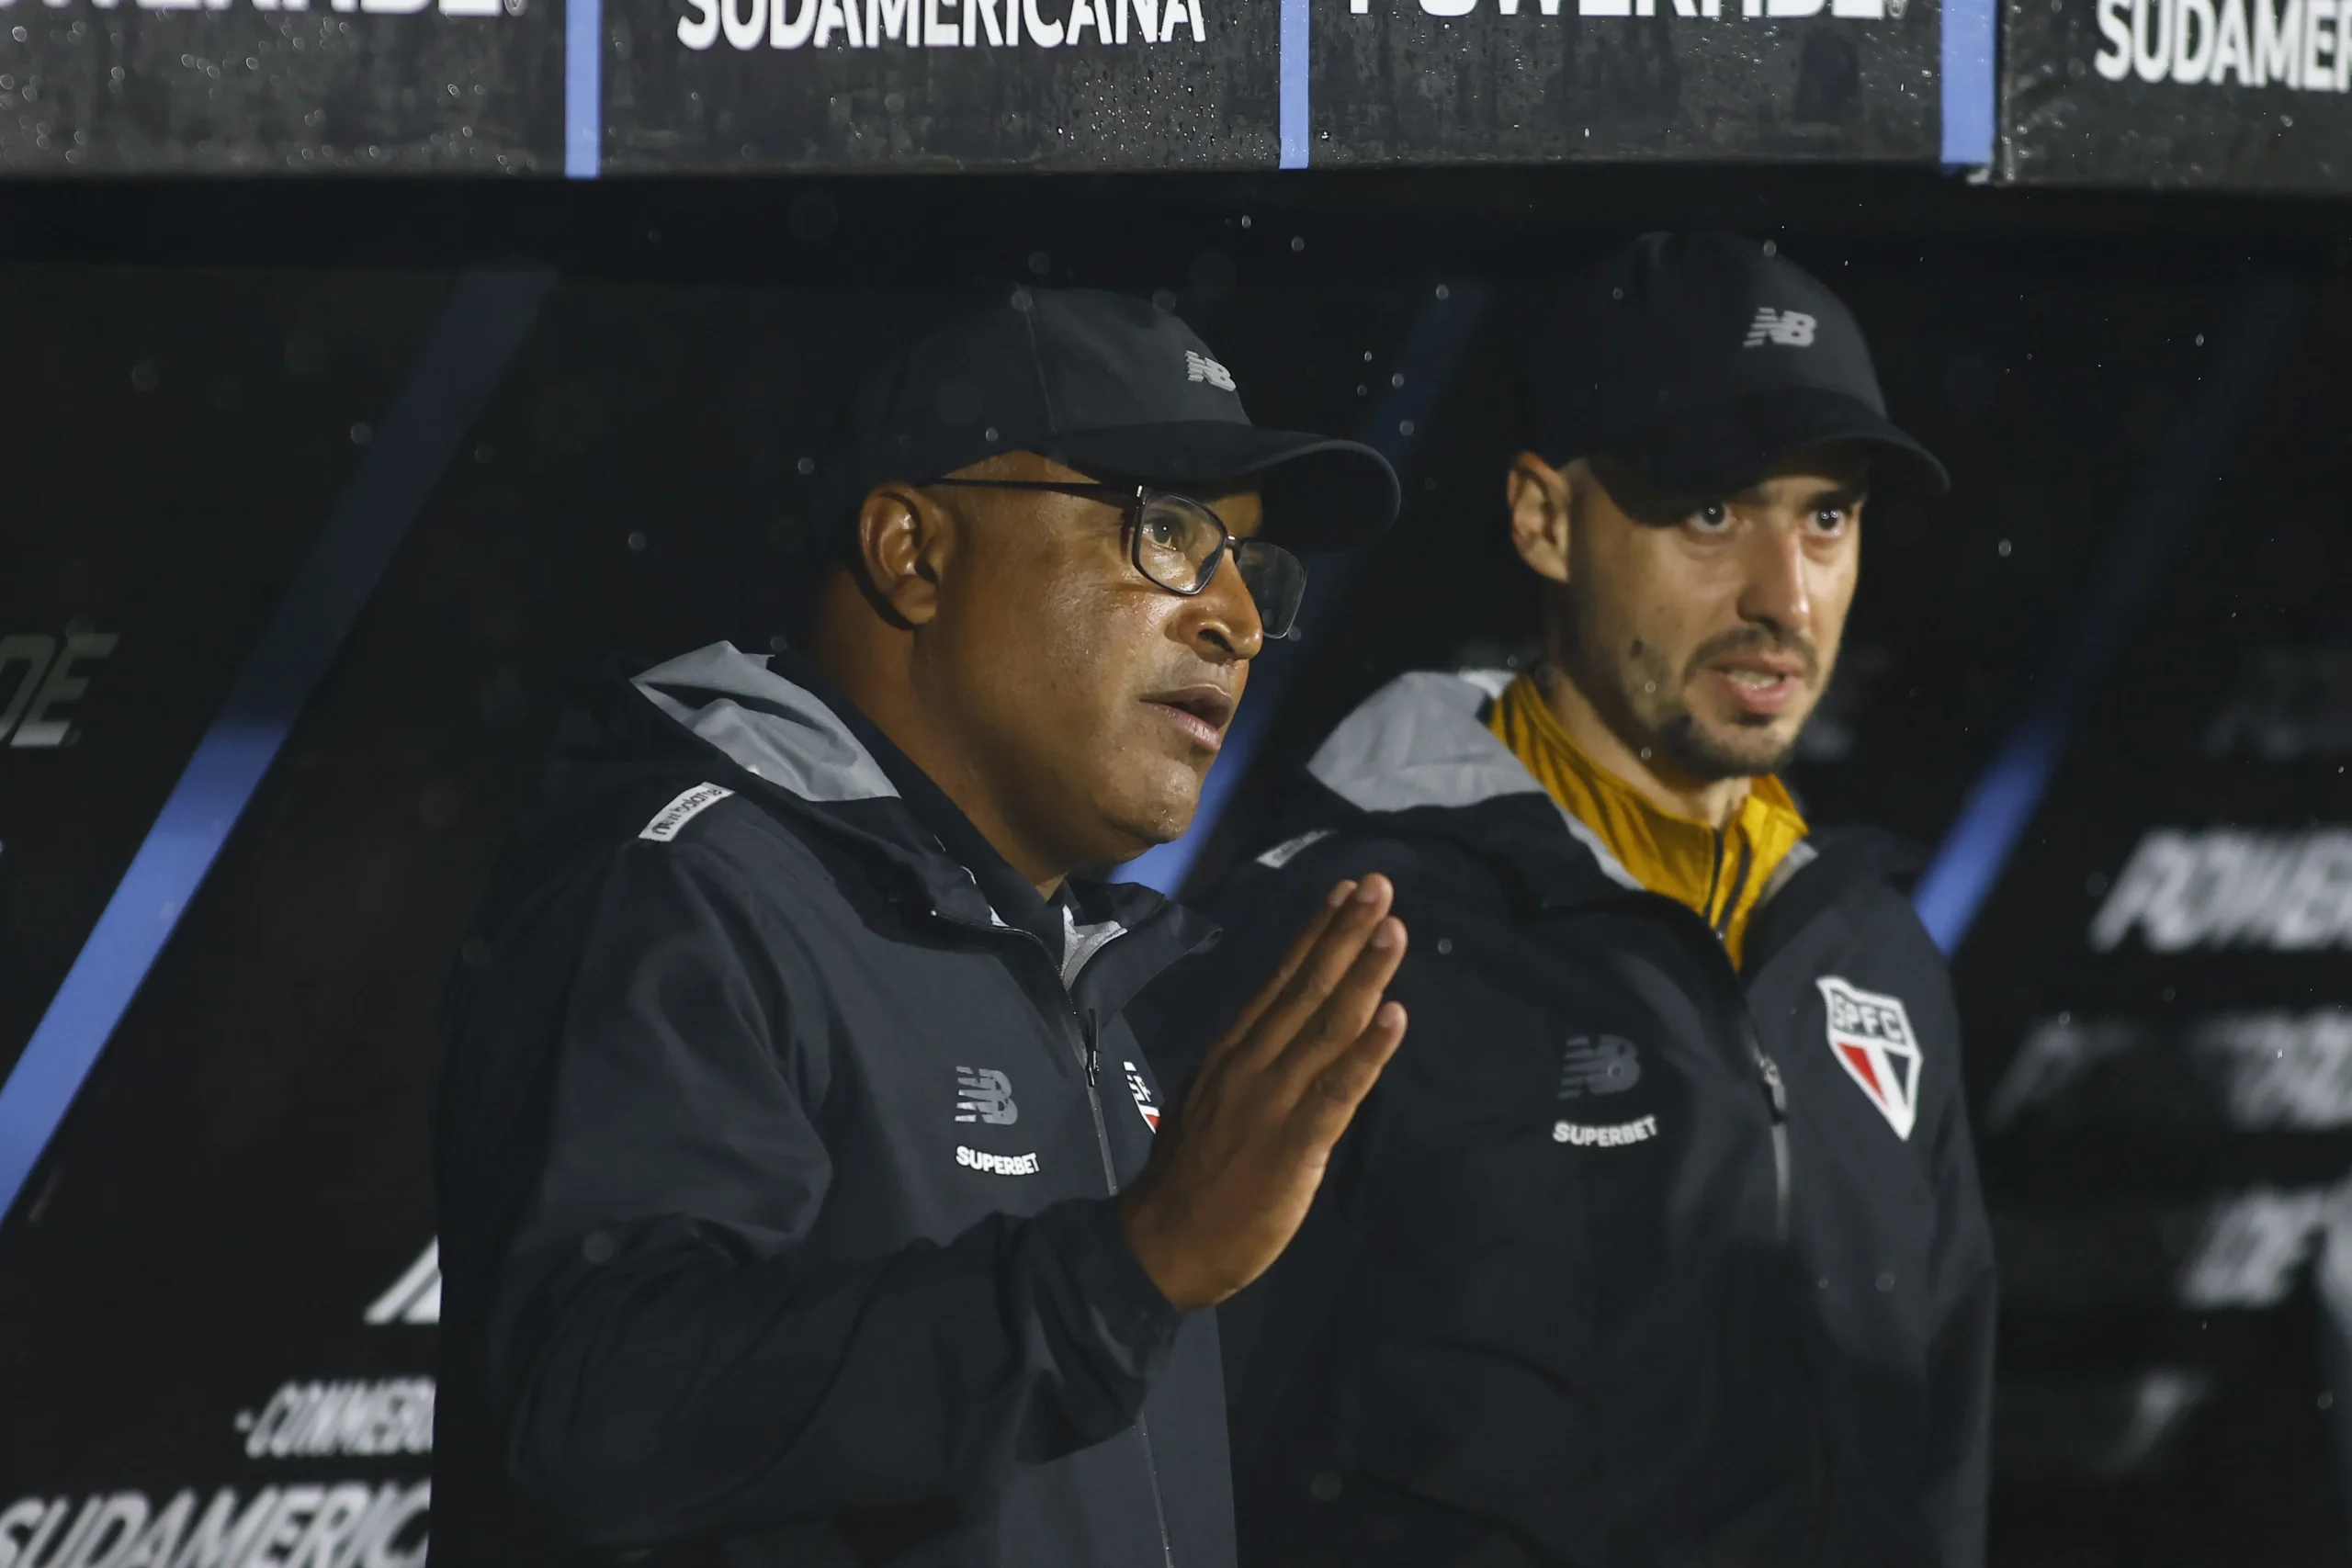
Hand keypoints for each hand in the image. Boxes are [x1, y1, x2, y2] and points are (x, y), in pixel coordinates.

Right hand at [1117, 876, 1407, 1310]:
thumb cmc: (1190, 1180)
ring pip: (1326, 1026)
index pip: (1282, 980)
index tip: (1345, 891)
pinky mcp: (1293, 1144)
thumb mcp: (1211, 1102)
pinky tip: (1396, 1017)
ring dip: (1363, 974)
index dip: (1317, 933)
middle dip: (1346, 933)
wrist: (1161, 1245)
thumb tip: (1282, 1038)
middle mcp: (1252, 1063)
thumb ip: (1249, 1068)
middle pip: (1308, 988)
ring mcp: (1272, 1101)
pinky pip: (1337, 1090)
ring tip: (1393, 929)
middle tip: (1379, 885)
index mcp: (1233, 1052)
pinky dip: (1368, 1052)